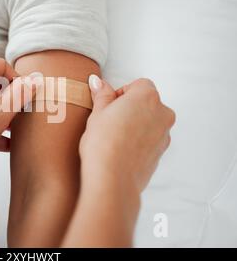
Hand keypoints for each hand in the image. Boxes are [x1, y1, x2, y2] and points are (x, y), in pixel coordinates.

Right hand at [79, 76, 175, 194]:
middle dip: (130, 108)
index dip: (121, 94)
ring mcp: (164, 135)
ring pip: (149, 121)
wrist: (112, 179)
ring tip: (113, 137)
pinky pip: (150, 139)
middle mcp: (162, 113)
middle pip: (147, 102)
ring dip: (135, 124)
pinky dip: (138, 140)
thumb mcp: (97, 113)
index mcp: (147, 97)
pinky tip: (120, 149)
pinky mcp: (161, 153)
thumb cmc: (103, 143)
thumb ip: (102, 95)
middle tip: (109, 121)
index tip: (108, 106)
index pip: (138, 85)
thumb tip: (97, 81)